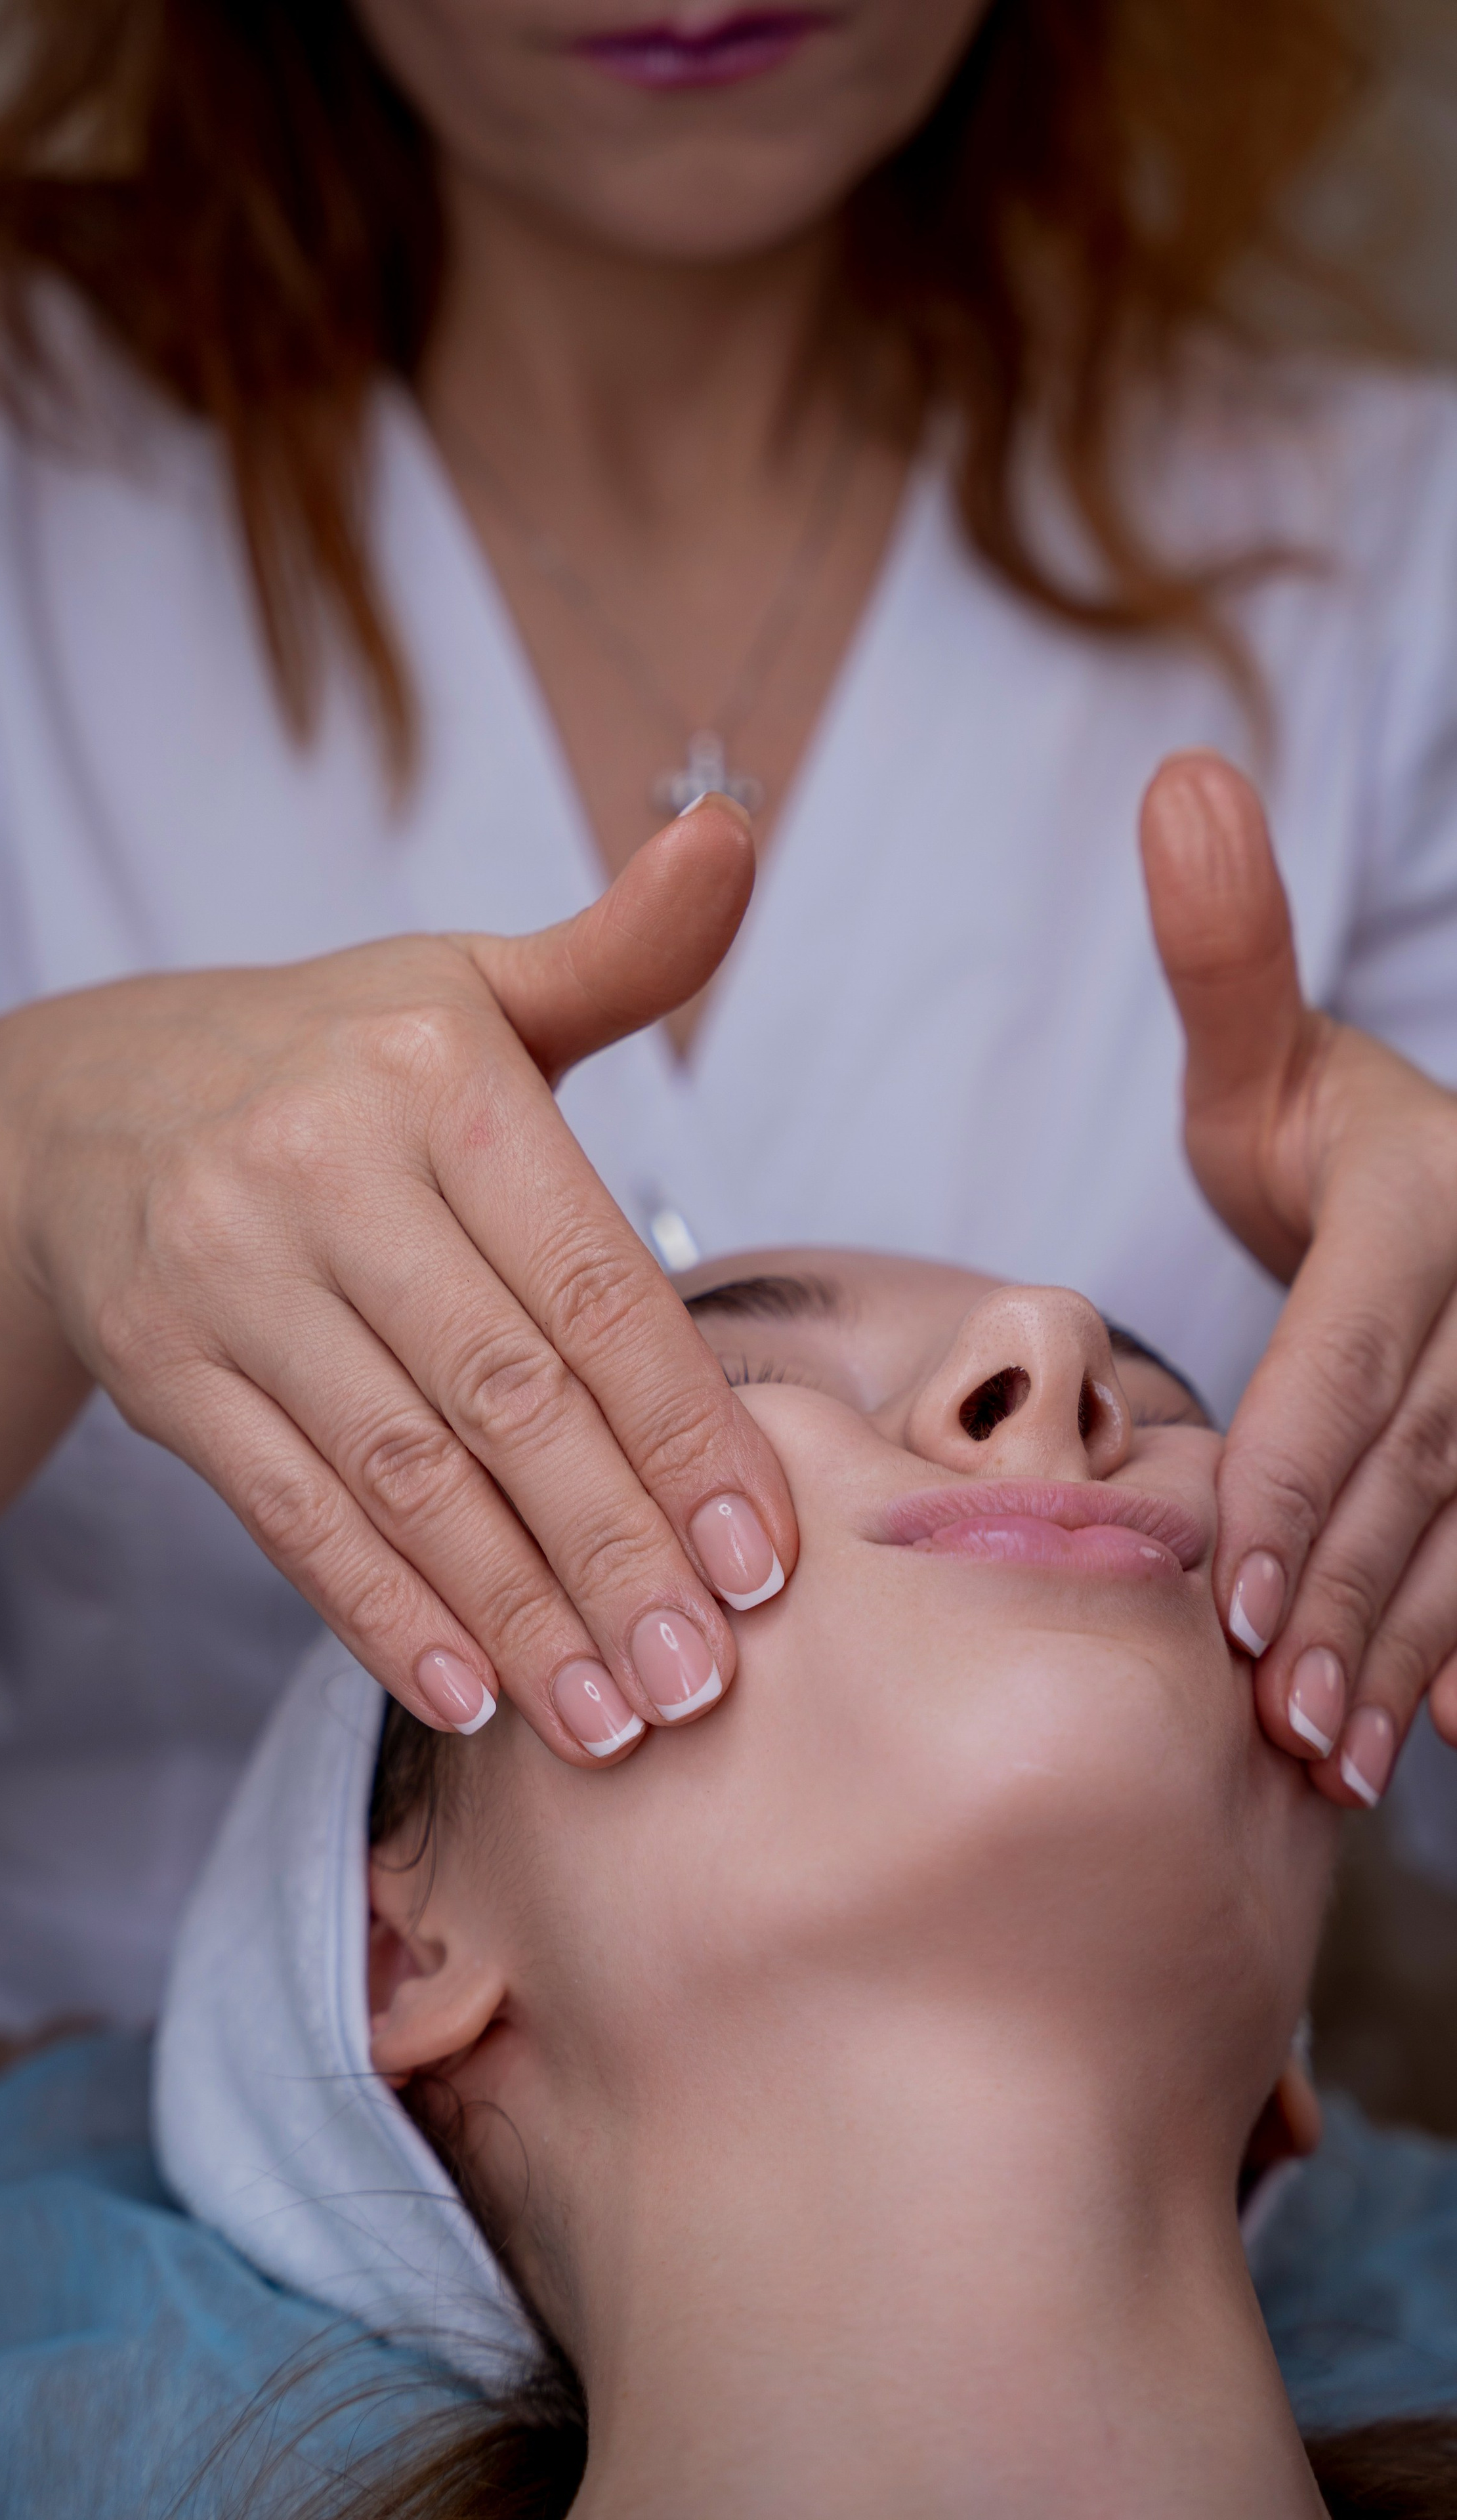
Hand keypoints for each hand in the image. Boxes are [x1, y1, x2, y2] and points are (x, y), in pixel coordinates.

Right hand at [0, 800, 794, 1762]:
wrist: (85, 1103)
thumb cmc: (336, 1061)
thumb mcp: (469, 988)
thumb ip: (619, 948)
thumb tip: (731, 827)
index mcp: (435, 1076)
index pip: (592, 1284)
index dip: (685, 1429)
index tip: (768, 1555)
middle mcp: (323, 1168)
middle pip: (505, 1398)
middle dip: (617, 1550)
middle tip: (707, 1678)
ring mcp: (228, 1274)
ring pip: (404, 1473)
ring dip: (518, 1609)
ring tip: (615, 1717)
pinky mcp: (164, 1367)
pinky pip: (290, 1507)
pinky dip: (381, 1608)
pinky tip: (470, 1688)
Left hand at [1142, 751, 1456, 1805]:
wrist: (1442, 1205)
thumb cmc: (1327, 1145)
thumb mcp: (1273, 1063)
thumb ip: (1230, 955)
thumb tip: (1177, 776)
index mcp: (1427, 1197)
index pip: (1354, 1356)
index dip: (1297, 1477)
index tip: (1231, 1594)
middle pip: (1421, 1463)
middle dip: (1348, 1593)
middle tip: (1268, 1713)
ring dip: (1411, 1652)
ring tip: (1333, 1755)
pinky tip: (1438, 1737)